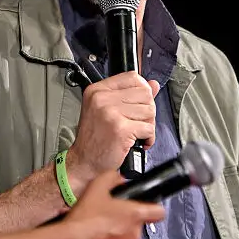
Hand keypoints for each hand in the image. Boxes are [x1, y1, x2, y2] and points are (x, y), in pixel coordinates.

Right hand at [62, 169, 164, 238]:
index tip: (142, 202)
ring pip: (130, 232)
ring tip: (102, 220)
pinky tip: (98, 232)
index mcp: (136, 214)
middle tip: (113, 208)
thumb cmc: (87, 214)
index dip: (153, 205)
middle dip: (130, 215)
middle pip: (141, 221)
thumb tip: (121, 180)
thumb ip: (113, 177)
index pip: (160, 212)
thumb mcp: (98, 186)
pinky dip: (112, 237)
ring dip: (121, 227)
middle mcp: (136, 232)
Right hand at [67, 71, 159, 187]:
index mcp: (97, 90)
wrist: (84, 160)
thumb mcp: (106, 109)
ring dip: (148, 124)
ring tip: (136, 132)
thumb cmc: (94, 137)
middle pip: (145, 94)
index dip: (143, 90)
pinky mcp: (121, 129)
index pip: (132, 77)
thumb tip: (153, 84)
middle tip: (137, 122)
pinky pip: (148, 128)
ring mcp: (111, 113)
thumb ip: (130, 95)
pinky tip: (138, 141)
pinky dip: (148, 138)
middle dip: (147, 110)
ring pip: (149, 110)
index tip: (141, 102)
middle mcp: (102, 99)